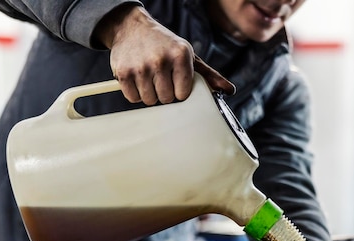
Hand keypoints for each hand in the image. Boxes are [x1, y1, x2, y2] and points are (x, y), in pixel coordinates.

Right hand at [95, 5, 234, 104]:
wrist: (131, 27)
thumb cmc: (164, 45)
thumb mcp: (188, 56)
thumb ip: (209, 75)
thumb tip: (229, 91)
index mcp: (181, 55)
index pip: (183, 94)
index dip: (178, 90)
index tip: (174, 80)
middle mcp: (161, 60)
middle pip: (166, 99)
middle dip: (164, 92)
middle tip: (160, 77)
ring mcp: (141, 67)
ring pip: (150, 101)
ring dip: (149, 93)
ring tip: (149, 76)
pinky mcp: (123, 73)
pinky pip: (133, 99)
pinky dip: (135, 93)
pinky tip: (137, 78)